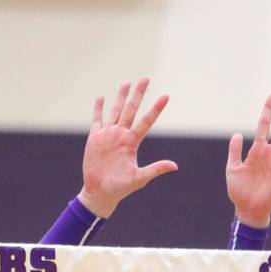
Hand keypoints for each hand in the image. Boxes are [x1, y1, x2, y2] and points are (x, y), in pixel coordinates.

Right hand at [77, 78, 177, 218]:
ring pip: (116, 111)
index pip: (146, 121)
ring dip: (121, 97)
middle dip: (138, 95)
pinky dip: (98, 109)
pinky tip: (101, 97)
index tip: (166, 96)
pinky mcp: (95, 139)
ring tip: (126, 82)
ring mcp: (108, 135)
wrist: (101, 192)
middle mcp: (121, 135)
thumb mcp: (140, 178)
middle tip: (145, 79)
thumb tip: (175, 166)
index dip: (155, 109)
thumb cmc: (121, 188)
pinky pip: (97, 120)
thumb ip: (156, 169)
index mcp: (132, 143)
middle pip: (131, 110)